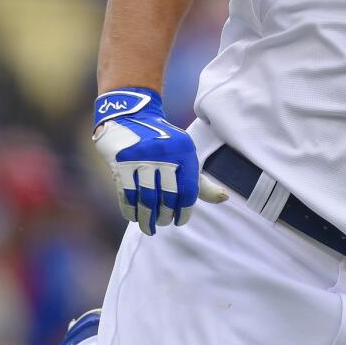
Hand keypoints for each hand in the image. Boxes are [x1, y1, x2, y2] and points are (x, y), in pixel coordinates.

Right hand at [92, 87, 226, 234]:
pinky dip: (130, 210)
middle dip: (165, 216)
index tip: (180, 221)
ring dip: (147, 218)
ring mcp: (141, 159)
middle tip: (164, 223)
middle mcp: (165, 154)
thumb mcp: (184, 155)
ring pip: (146, 199)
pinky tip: (134, 217)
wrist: (130, 116)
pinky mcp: (121, 164)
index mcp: (185, 151)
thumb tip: (224, 198)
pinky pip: (127, 195)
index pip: (189, 190)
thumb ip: (200, 180)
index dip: (185, 210)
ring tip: (150, 227)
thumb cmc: (163, 143)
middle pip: (167, 197)